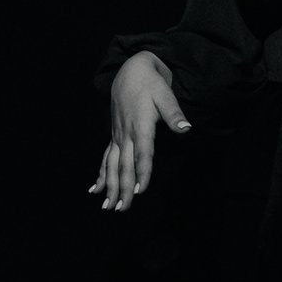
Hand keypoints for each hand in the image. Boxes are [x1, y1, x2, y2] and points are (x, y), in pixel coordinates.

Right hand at [88, 51, 190, 210]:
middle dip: (123, 188)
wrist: (130, 72)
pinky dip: (100, 175)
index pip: (143, 153)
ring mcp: (118, 136)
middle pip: (124, 166)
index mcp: (141, 126)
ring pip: (112, 166)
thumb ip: (174, 113)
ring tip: (107, 206)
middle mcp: (126, 134)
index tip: (139, 190)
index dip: (142, 172)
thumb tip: (186, 128)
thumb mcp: (166, 95)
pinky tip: (95, 190)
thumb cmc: (151, 84)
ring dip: (110, 187)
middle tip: (122, 209)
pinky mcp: (114, 136)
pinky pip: (105, 158)